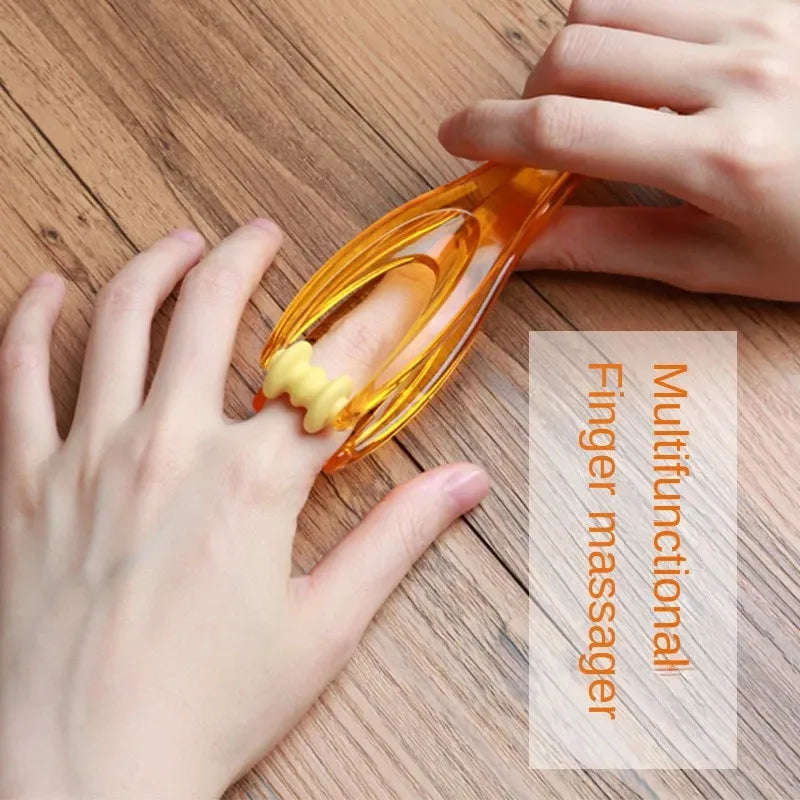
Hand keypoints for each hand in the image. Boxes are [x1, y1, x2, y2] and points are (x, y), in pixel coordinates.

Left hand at [0, 222, 488, 798]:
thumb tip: (467, 485)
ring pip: (119, 321)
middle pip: (209, 312)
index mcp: (252, 481)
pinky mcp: (26, 482)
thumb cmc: (210, 705)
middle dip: (244, 258)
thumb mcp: (325, 625)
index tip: (391, 289)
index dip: (370, 323)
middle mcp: (170, 447)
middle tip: (261, 235)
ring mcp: (90, 456)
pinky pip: (18, 376)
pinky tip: (50, 286)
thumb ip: (399, 540)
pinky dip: (32, 320)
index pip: (328, 375)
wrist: (82, 770)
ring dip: (155, 267)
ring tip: (180, 242)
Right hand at [439, 0, 799, 300]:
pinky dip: (629, 22)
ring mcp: (764, 21)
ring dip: (577, 51)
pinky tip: (647, 66)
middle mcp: (738, 73)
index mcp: (718, 159)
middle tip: (541, 134)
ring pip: (612, 3)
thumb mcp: (715, 263)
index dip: (489, 129)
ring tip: (598, 99)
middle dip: (531, 92)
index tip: (455, 137)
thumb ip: (609, 246)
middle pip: (575, 48)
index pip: (562, 126)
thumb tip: (523, 244)